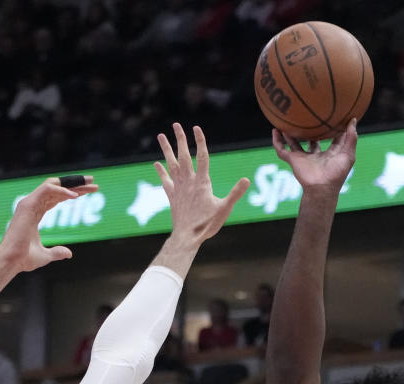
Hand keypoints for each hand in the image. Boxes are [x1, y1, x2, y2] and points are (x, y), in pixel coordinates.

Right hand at [0, 177, 98, 271]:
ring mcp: (29, 203)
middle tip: (93, 183)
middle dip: (75, 183)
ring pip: (53, 184)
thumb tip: (69, 254)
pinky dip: (61, 191)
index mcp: (35, 213)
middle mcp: (32, 204)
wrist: (11, 261)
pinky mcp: (28, 204)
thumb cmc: (24, 259)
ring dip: (72, 183)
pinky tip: (75, 196)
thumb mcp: (45, 255)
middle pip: (57, 188)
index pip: (56, 197)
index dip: (73, 192)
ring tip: (89, 185)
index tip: (89, 191)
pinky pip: (47, 190)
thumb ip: (56, 252)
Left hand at [155, 124, 248, 243]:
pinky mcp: (172, 197)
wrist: (187, 237)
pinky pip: (165, 180)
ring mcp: (178, 188)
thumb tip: (247, 180)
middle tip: (176, 124)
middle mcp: (188, 182)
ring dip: (166, 149)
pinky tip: (156, 163)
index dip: (200, 141)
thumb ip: (235, 193)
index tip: (196, 127)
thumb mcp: (224, 209)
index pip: (202, 156)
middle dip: (180, 139)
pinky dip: (161, 171)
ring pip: (171, 164)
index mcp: (202, 182)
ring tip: (160, 135)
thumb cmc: (206, 225)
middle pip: (184, 156)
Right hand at [272, 120, 356, 193]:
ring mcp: (303, 158)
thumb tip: (352, 120)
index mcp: (329, 154)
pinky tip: (274, 130)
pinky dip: (277, 141)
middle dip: (310, 131)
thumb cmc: (336, 174)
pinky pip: (282, 150)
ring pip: (294, 143)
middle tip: (308, 116)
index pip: (330, 139)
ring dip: (290, 133)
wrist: (321, 187)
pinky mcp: (294, 160)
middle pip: (311, 140)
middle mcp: (315, 154)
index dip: (331, 128)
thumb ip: (351, 137)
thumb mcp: (348, 154)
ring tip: (286, 121)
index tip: (333, 115)